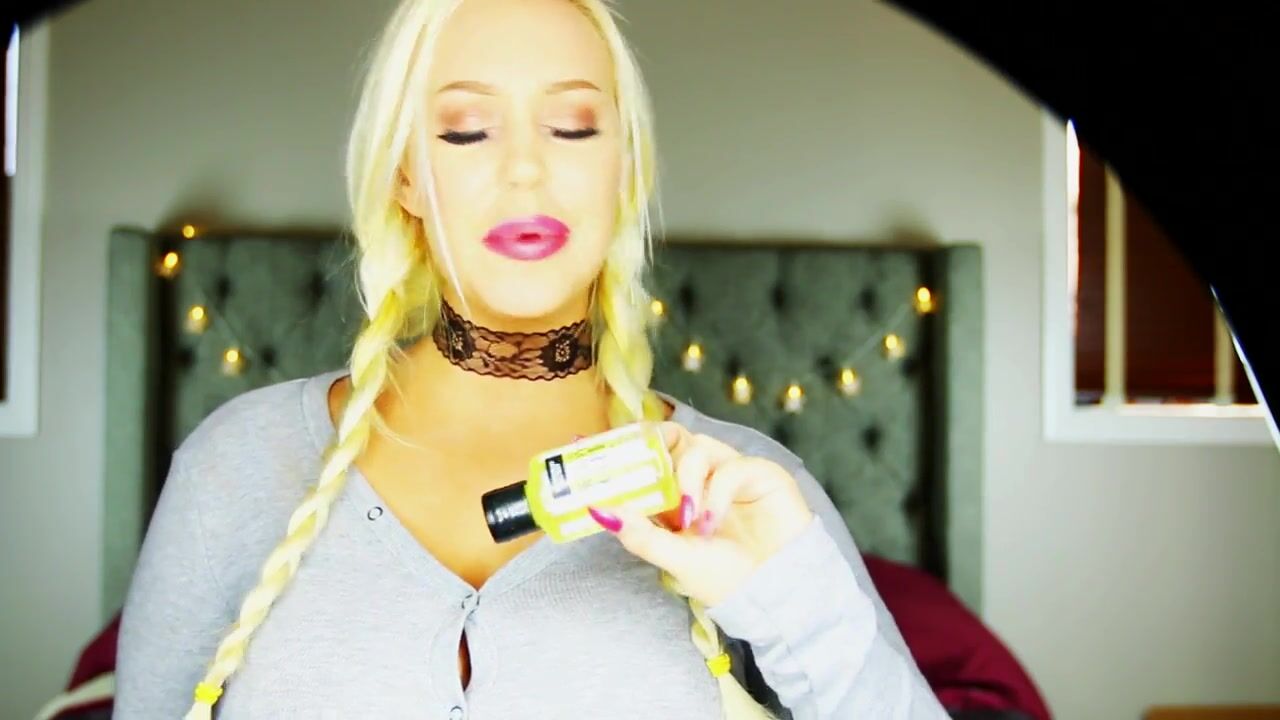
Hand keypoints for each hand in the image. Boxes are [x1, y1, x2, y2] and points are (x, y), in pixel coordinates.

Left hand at [588, 422, 814, 607]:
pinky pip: (731, 467)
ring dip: (686, 479)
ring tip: (688, 517)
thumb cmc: (726, 578)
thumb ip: (639, 534)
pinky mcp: (758, 473)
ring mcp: (730, 471)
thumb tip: (597, 511)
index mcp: (676, 495)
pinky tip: (712, 522)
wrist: (776, 592)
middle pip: (671, 439)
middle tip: (639, 461)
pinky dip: (715, 493)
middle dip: (651, 444)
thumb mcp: (674, 558)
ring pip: (698, 447)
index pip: (646, 459)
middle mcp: (701, 477)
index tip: (588, 447)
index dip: (620, 450)